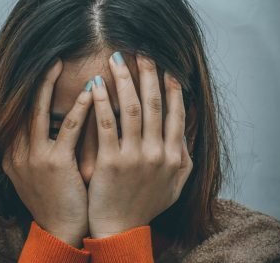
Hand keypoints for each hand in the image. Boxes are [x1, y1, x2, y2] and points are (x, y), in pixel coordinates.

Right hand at [2, 59, 92, 247]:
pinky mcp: (54, 163)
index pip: (18, 112)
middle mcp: (17, 152)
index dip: (29, 89)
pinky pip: (67, 128)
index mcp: (12, 152)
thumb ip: (38, 145)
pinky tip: (90, 91)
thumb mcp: (37, 171)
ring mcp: (33, 157)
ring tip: (60, 62)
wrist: (60, 229)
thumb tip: (53, 120)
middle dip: (36, 80)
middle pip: (24, 106)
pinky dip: (79, 108)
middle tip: (49, 56)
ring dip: (50, 84)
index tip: (42, 69)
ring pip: (39, 111)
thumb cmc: (55, 197)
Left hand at [87, 53, 192, 238]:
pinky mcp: (111, 162)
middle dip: (148, 74)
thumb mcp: (175, 184)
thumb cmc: (146, 205)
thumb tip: (184, 129)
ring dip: (125, 80)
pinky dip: (102, 102)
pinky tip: (96, 83)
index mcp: (174, 156)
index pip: (176, 113)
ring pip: (131, 109)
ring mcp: (135, 157)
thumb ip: (183, 157)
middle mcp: (158, 153)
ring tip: (117, 59)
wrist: (121, 229)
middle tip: (142, 50)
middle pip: (154, 104)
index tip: (166, 66)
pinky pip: (106, 125)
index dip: (172, 87)